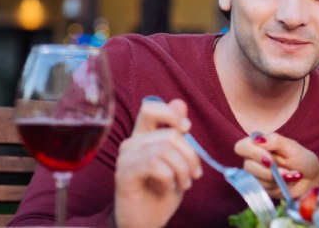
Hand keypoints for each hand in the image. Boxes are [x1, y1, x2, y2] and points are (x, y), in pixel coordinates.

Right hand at [114, 97, 201, 227]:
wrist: (147, 222)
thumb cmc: (162, 191)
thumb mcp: (177, 160)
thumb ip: (177, 133)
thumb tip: (180, 102)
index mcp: (143, 136)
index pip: (150, 108)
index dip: (171, 113)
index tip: (187, 128)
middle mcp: (131, 143)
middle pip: (169, 134)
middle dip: (191, 156)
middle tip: (194, 175)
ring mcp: (125, 158)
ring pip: (165, 150)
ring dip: (182, 170)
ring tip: (184, 184)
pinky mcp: (124, 175)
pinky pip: (154, 165)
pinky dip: (169, 177)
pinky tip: (168, 187)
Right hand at [234, 132, 318, 198]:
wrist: (311, 180)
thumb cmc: (302, 160)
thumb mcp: (292, 147)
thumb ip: (275, 140)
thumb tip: (257, 139)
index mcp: (259, 145)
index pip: (241, 147)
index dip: (253, 153)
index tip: (269, 159)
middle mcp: (254, 160)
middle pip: (247, 166)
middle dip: (268, 171)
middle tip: (285, 172)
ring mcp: (256, 176)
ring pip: (255, 180)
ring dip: (275, 179)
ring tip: (290, 176)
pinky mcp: (261, 189)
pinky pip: (262, 190)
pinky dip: (276, 187)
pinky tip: (286, 184)